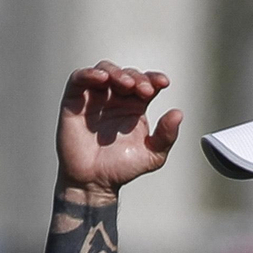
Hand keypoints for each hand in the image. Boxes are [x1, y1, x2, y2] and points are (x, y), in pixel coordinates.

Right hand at [55, 61, 181, 202]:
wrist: (94, 183)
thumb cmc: (119, 169)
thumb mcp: (152, 155)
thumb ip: (167, 135)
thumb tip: (178, 114)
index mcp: (134, 107)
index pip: (146, 83)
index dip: (154, 78)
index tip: (163, 83)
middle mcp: (115, 100)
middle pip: (127, 74)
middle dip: (137, 78)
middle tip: (144, 90)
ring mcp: (95, 99)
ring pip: (105, 70)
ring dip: (117, 72)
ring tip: (125, 84)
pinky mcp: (75, 102)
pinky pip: (79, 79)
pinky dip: (89, 73)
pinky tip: (101, 78)